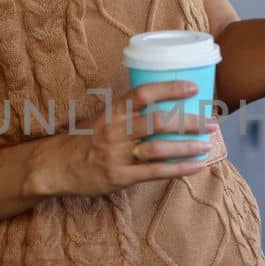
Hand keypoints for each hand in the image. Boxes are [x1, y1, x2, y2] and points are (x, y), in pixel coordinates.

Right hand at [40, 80, 221, 197]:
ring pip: (159, 148)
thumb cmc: (81, 140)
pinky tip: (196, 165)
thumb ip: (125, 113)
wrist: (53, 166)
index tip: (193, 88)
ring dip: (187, 146)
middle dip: (188, 121)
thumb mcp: (100, 119)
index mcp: (112, 113)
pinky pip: (155, 172)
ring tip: (207, 145)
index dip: (169, 89)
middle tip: (210, 122)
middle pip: (157, 121)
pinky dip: (179, 169)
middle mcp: (115, 131)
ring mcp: (117, 155)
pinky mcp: (119, 176)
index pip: (143, 93)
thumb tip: (159, 105)